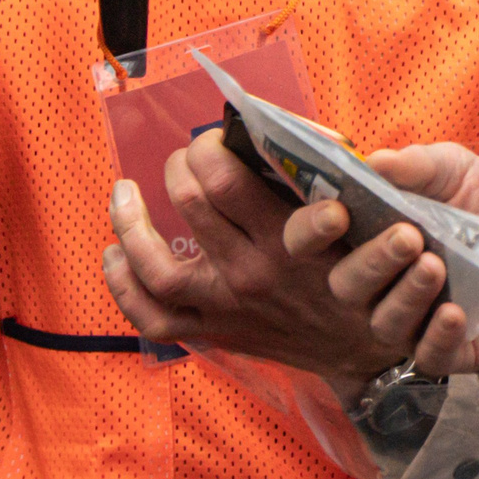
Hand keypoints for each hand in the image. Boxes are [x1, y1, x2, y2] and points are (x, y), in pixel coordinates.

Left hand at [101, 131, 449, 389]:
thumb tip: (274, 127)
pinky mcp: (215, 333)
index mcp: (288, 239)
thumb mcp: (358, 218)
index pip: (227, 179)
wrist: (366, 350)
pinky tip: (113, 254)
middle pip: (192, 204)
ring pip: (156, 266)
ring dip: (131, 223)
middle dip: (182, 164)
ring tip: (124, 192)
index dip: (212, 146)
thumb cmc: (362, 272)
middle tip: (189, 154)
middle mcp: (252, 273)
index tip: (219, 136)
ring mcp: (227, 307)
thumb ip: (321, 176)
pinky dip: (123, 288)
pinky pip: (152, 318)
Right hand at [309, 144, 478, 377]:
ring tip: (435, 265)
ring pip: (384, 323)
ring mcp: (410, 322)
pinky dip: (437, 337)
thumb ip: (418, 165)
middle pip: (344, 286)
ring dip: (406, 294)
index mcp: (366, 236)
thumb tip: (373, 160)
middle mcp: (376, 284)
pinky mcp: (447, 352)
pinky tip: (453, 313)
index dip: (309, 229)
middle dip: (370, 261)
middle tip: (408, 236)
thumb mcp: (457, 172)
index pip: (310, 241)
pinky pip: (428, 357)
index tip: (335, 212)